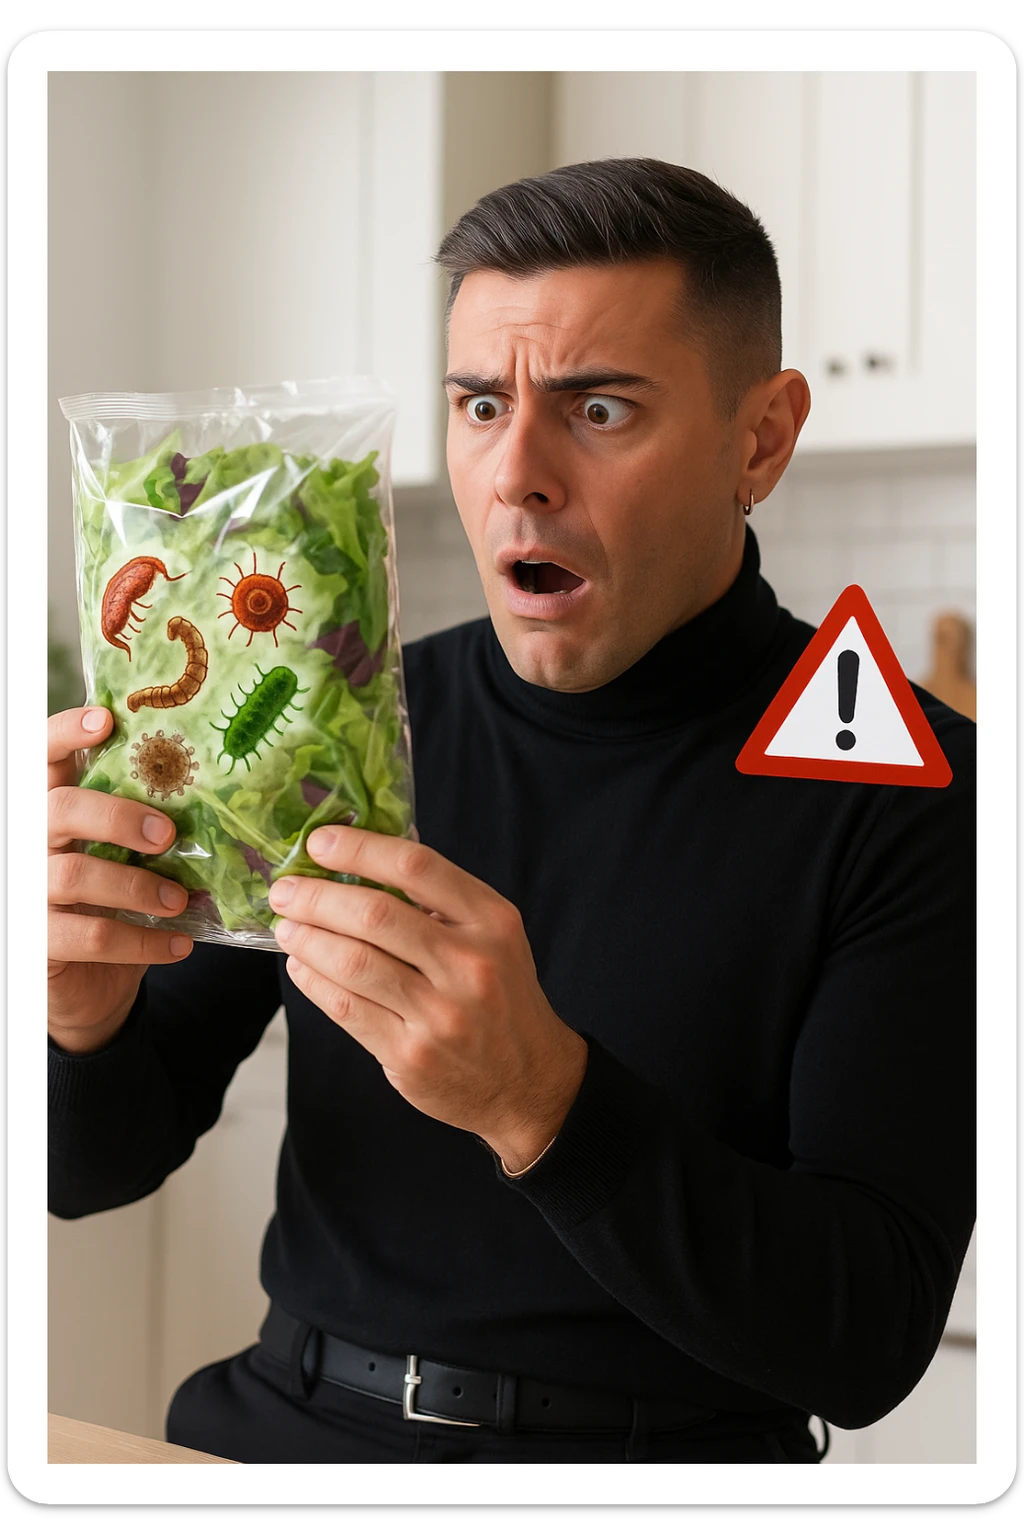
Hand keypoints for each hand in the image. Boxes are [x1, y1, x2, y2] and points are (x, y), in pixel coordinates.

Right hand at [48, 706, 193, 1054]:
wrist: (87, 986)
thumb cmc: (110, 906)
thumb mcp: (124, 859)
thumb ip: (145, 824)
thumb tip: (217, 792)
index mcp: (50, 808)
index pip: (43, 756)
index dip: (66, 733)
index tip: (106, 720)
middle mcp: (29, 842)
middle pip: (60, 809)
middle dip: (118, 816)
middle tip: (167, 834)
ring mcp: (28, 892)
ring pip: (73, 874)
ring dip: (137, 886)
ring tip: (179, 899)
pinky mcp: (39, 942)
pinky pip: (93, 936)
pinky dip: (144, 941)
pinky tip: (180, 944)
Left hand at [268, 824, 587, 1170]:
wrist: (528, 1081)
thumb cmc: (499, 994)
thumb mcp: (491, 935)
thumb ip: (438, 895)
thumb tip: (368, 846)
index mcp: (491, 921)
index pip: (416, 867)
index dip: (360, 848)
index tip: (320, 841)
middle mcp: (470, 964)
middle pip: (375, 916)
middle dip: (317, 897)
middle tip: (286, 890)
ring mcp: (441, 1015)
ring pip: (353, 964)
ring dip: (307, 940)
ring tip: (287, 928)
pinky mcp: (411, 1056)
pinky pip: (347, 1009)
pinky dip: (314, 982)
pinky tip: (302, 966)